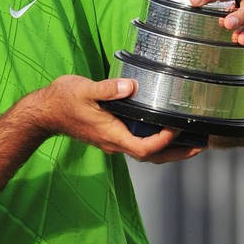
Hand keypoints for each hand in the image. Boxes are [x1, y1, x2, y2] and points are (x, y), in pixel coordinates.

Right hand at [20, 75, 204, 163]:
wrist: (44, 111)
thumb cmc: (62, 100)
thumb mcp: (84, 89)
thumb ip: (108, 89)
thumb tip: (131, 86)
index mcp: (111, 134)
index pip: (144, 148)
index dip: (164, 141)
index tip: (178, 127)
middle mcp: (114, 142)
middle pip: (151, 157)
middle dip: (177, 153)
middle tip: (200, 146)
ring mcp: (112, 140)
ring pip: (146, 152)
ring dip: (169, 150)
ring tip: (190, 142)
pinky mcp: (110, 134)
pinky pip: (138, 143)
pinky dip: (156, 141)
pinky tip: (164, 130)